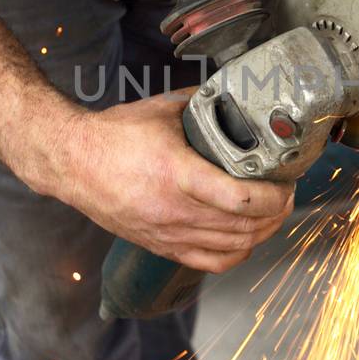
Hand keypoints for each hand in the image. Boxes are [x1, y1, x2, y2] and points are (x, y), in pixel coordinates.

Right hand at [55, 91, 294, 271]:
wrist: (72, 162)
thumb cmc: (114, 136)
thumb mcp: (164, 110)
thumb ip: (204, 105)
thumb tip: (235, 97)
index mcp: (178, 173)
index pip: (242, 199)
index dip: (275, 196)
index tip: (287, 184)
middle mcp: (174, 210)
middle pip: (245, 226)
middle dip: (276, 213)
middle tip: (286, 194)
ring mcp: (167, 232)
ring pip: (233, 247)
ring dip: (262, 233)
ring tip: (273, 214)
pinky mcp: (160, 245)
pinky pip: (209, 262)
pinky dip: (236, 255)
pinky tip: (245, 240)